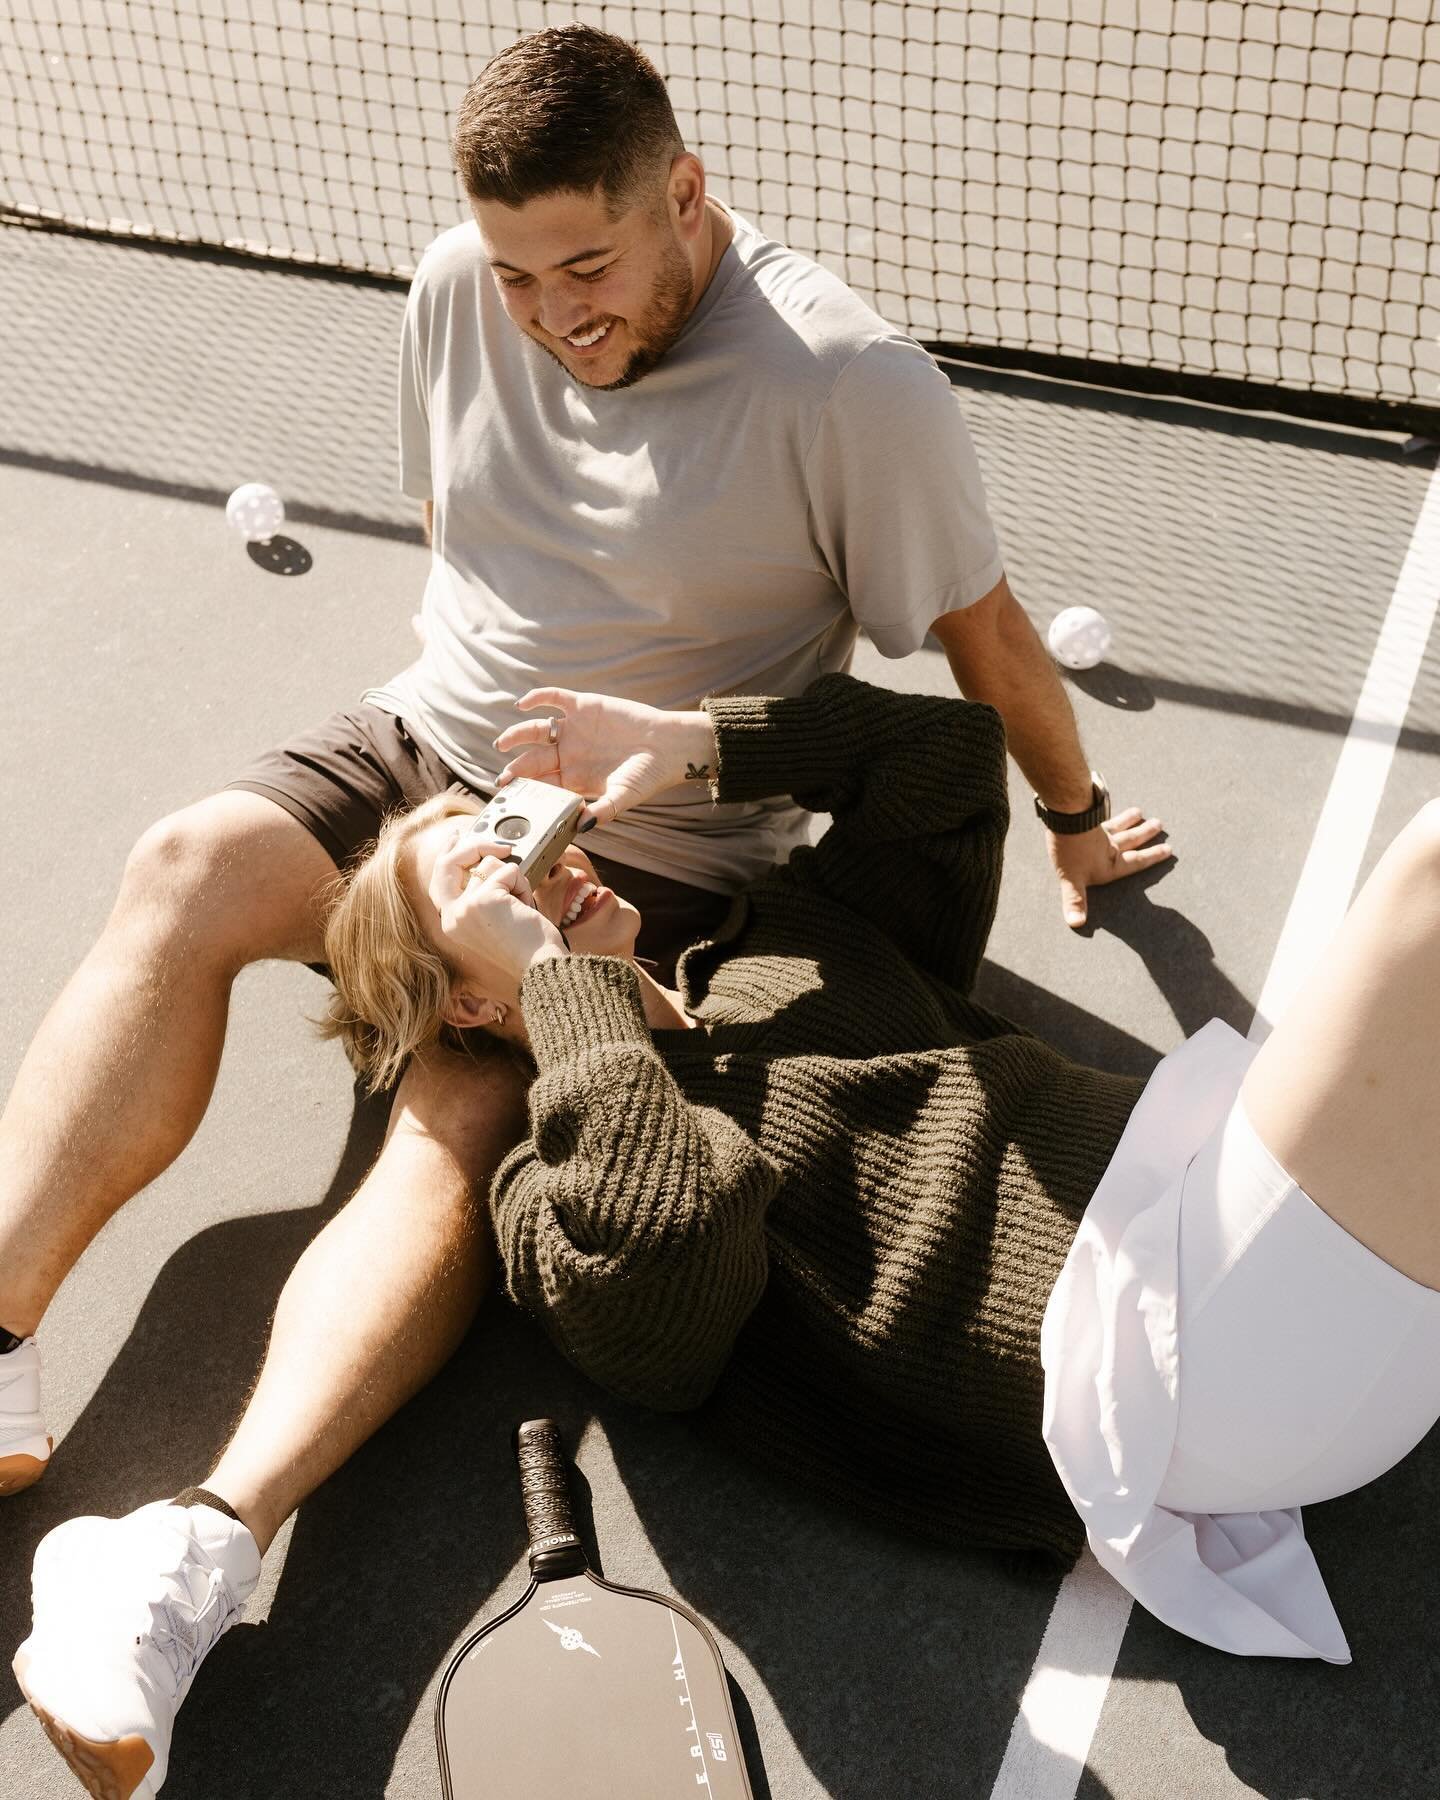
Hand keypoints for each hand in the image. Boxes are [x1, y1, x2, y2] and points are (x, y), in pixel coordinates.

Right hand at [427, 831, 568, 981]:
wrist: (540, 966)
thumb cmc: (526, 946)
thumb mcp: (493, 919)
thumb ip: (481, 893)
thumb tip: (486, 859)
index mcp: (451, 922)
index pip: (439, 879)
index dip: (448, 854)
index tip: (456, 837)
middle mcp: (452, 916)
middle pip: (449, 863)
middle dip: (475, 847)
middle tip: (504, 848)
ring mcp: (465, 907)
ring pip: (489, 864)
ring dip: (513, 880)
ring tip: (521, 907)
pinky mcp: (484, 899)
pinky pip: (509, 871)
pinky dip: (523, 886)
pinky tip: (526, 909)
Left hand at [493, 687, 715, 828]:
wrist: (669, 746)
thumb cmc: (648, 776)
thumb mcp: (623, 797)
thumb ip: (601, 810)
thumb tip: (581, 826)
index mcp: (574, 779)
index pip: (541, 785)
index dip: (525, 791)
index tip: (511, 799)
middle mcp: (569, 754)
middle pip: (532, 760)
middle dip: (515, 770)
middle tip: (503, 780)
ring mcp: (574, 730)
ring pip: (535, 730)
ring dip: (516, 735)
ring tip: (502, 743)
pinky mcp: (584, 707)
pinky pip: (554, 699)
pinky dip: (538, 698)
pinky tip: (524, 703)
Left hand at [1047, 807, 1172, 929]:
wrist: (1065, 821)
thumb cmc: (1071, 854)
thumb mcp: (1072, 881)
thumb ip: (1075, 901)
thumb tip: (1077, 922)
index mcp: (1111, 864)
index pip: (1135, 862)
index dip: (1151, 857)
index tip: (1167, 849)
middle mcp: (1109, 847)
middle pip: (1131, 839)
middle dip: (1145, 834)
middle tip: (1159, 824)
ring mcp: (1099, 831)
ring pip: (1120, 825)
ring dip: (1130, 820)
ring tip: (1141, 813)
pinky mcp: (1087, 817)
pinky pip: (1101, 813)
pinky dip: (1104, 808)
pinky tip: (1103, 802)